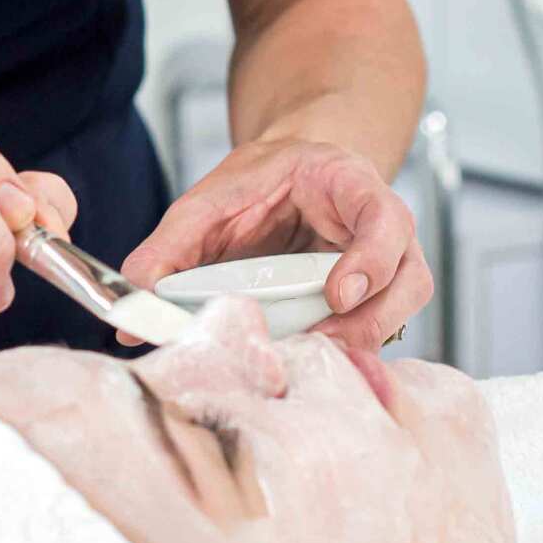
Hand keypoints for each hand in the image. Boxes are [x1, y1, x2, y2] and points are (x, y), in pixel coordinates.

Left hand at [122, 135, 431, 355]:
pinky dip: (347, 355)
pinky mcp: (372, 305)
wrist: (294, 176)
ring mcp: (388, 272)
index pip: (385, 220)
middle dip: (367, 320)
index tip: (338, 292)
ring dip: (359, 343)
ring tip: (307, 362)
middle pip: (408, 280)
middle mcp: (387, 233)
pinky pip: (377, 336)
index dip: (371, 259)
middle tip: (317, 345)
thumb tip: (133, 290)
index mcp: (355, 188)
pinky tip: (307, 366)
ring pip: (400, 314)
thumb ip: (176, 239)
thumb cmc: (267, 180)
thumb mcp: (218, 194)